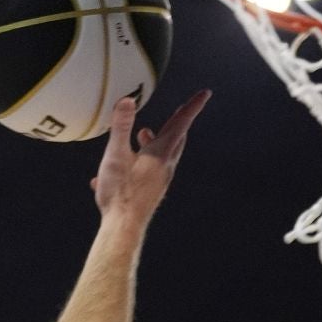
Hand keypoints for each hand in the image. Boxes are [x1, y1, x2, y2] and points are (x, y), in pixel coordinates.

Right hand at [92, 89, 210, 224]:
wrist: (123, 227)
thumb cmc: (120, 192)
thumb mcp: (116, 156)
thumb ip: (121, 127)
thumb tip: (127, 100)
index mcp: (160, 153)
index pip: (180, 123)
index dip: (192, 106)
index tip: (204, 94)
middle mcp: (165, 165)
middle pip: (176, 139)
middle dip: (177, 123)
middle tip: (181, 111)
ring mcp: (159, 180)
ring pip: (164, 155)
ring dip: (157, 141)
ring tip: (144, 134)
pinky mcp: (151, 192)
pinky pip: (149, 171)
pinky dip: (142, 162)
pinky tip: (124, 168)